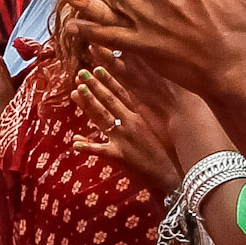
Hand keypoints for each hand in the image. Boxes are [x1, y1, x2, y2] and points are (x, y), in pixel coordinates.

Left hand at [71, 65, 179, 191]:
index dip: (108, 81)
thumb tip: (130, 107)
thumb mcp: (147, 134)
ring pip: (102, 118)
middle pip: (109, 101)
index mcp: (137, 118)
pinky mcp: (119, 156)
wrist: (169, 176)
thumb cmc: (158, 155)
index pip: (121, 95)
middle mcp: (130, 124)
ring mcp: (124, 139)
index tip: (96, 68)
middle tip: (81, 73)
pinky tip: (75, 142)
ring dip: (89, 104)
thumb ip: (134, 120)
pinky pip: (100, 150)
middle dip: (94, 86)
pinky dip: (88, 146)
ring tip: (76, 91)